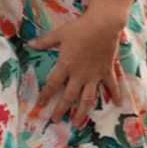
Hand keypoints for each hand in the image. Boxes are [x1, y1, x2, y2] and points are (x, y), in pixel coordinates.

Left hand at [38, 0, 127, 128]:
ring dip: (82, 111)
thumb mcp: (59, 34)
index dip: (45, 96)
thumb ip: (44, 41)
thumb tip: (29, 44)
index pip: (52, 85)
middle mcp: (79, 75)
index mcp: (66, 66)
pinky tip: (117, 105)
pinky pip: (111, 86)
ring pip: (88, 98)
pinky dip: (115, 95)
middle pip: (69, 97)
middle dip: (61, 110)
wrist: (103, 25)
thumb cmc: (80, 29)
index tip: (40, 106)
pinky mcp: (107, 71)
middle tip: (56, 120)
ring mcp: (94, 75)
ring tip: (77, 123)